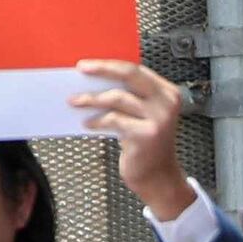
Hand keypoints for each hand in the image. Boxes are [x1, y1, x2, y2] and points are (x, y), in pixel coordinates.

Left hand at [69, 60, 195, 221]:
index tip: (87, 65)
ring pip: (117, 97)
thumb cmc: (145, 145)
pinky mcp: (146, 135)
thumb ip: (128, 97)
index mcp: (167, 93)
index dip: (109, 64)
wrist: (158, 177)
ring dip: (91, 99)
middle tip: (81, 70)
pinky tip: (88, 124)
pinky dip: (97, 121)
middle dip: (102, 69)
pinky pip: (114, 120)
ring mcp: (158, 119)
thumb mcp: (143, 115)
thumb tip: (94, 81)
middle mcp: (166, 103)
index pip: (136, 69)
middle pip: (129, 75)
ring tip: (75, 102)